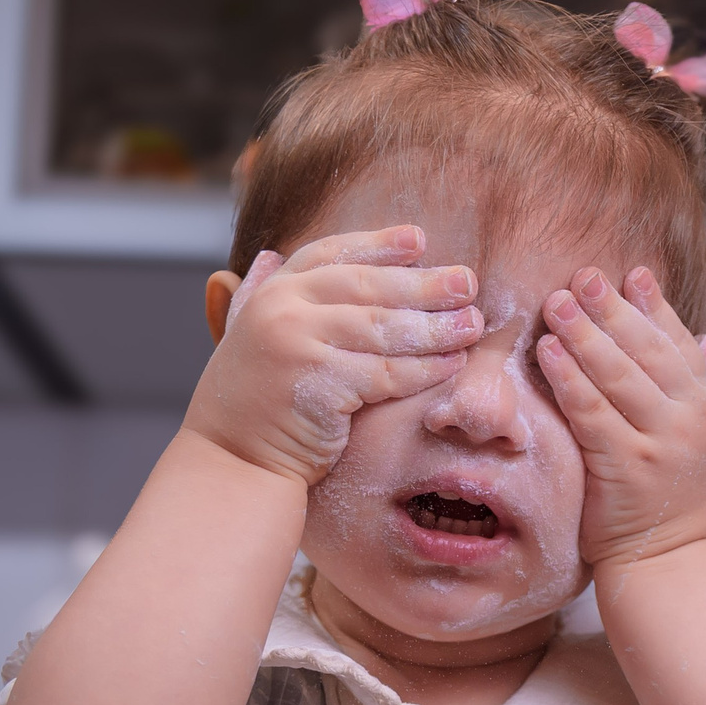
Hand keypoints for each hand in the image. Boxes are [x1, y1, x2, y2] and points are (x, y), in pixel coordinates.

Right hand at [182, 225, 482, 485]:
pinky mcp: (320, 384)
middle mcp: (281, 309)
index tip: (420, 240)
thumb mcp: (252, 339)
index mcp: (270, 292)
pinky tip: (452, 365)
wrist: (233, 464)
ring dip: (435, 327)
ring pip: (383, 328)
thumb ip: (266, 299)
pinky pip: (386, 373)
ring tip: (472, 324)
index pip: (331, 254)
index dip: (377, 245)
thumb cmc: (253, 406)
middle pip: (367, 286)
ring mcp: (298, 343)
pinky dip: (424, 369)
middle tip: (467, 282)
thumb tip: (269, 255)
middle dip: (423, 284)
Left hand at [535, 265, 705, 570]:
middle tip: (580, 277)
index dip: (654, 306)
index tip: (631, 273)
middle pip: (647, 349)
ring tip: (556, 305)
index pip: (679, 342)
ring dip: (584, 335)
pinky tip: (549, 353)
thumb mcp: (696, 438)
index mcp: (702, 405)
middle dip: (611, 309)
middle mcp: (688, 419)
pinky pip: (593, 412)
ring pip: (619, 375)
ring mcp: (659, 443)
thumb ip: (696, 385)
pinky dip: (570, 379)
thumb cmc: (672, 498)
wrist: (667, 561)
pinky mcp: (626, 466)